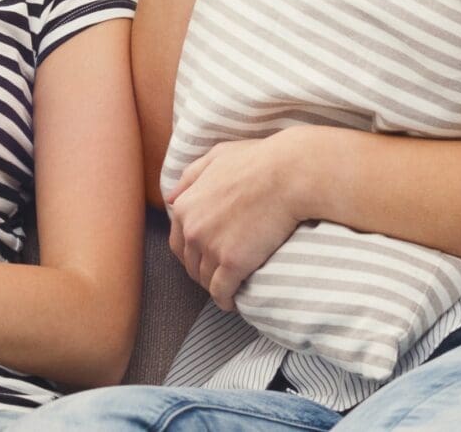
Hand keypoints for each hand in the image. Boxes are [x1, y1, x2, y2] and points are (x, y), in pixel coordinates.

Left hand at [167, 130, 309, 311]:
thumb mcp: (216, 157)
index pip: (178, 242)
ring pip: (205, 280)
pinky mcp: (233, 263)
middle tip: (218, 276)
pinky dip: (226, 300)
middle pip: (190, 264)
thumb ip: (190, 176)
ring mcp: (211, 247)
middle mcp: (192, 229)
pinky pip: (222, 291)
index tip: (206, 259)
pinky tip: (233, 303)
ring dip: (215, 287)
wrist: (289, 174)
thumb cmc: (258, 161)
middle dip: (202, 272)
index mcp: (186, 206)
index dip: (192, 254)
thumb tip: (170, 197)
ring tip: (229, 289)